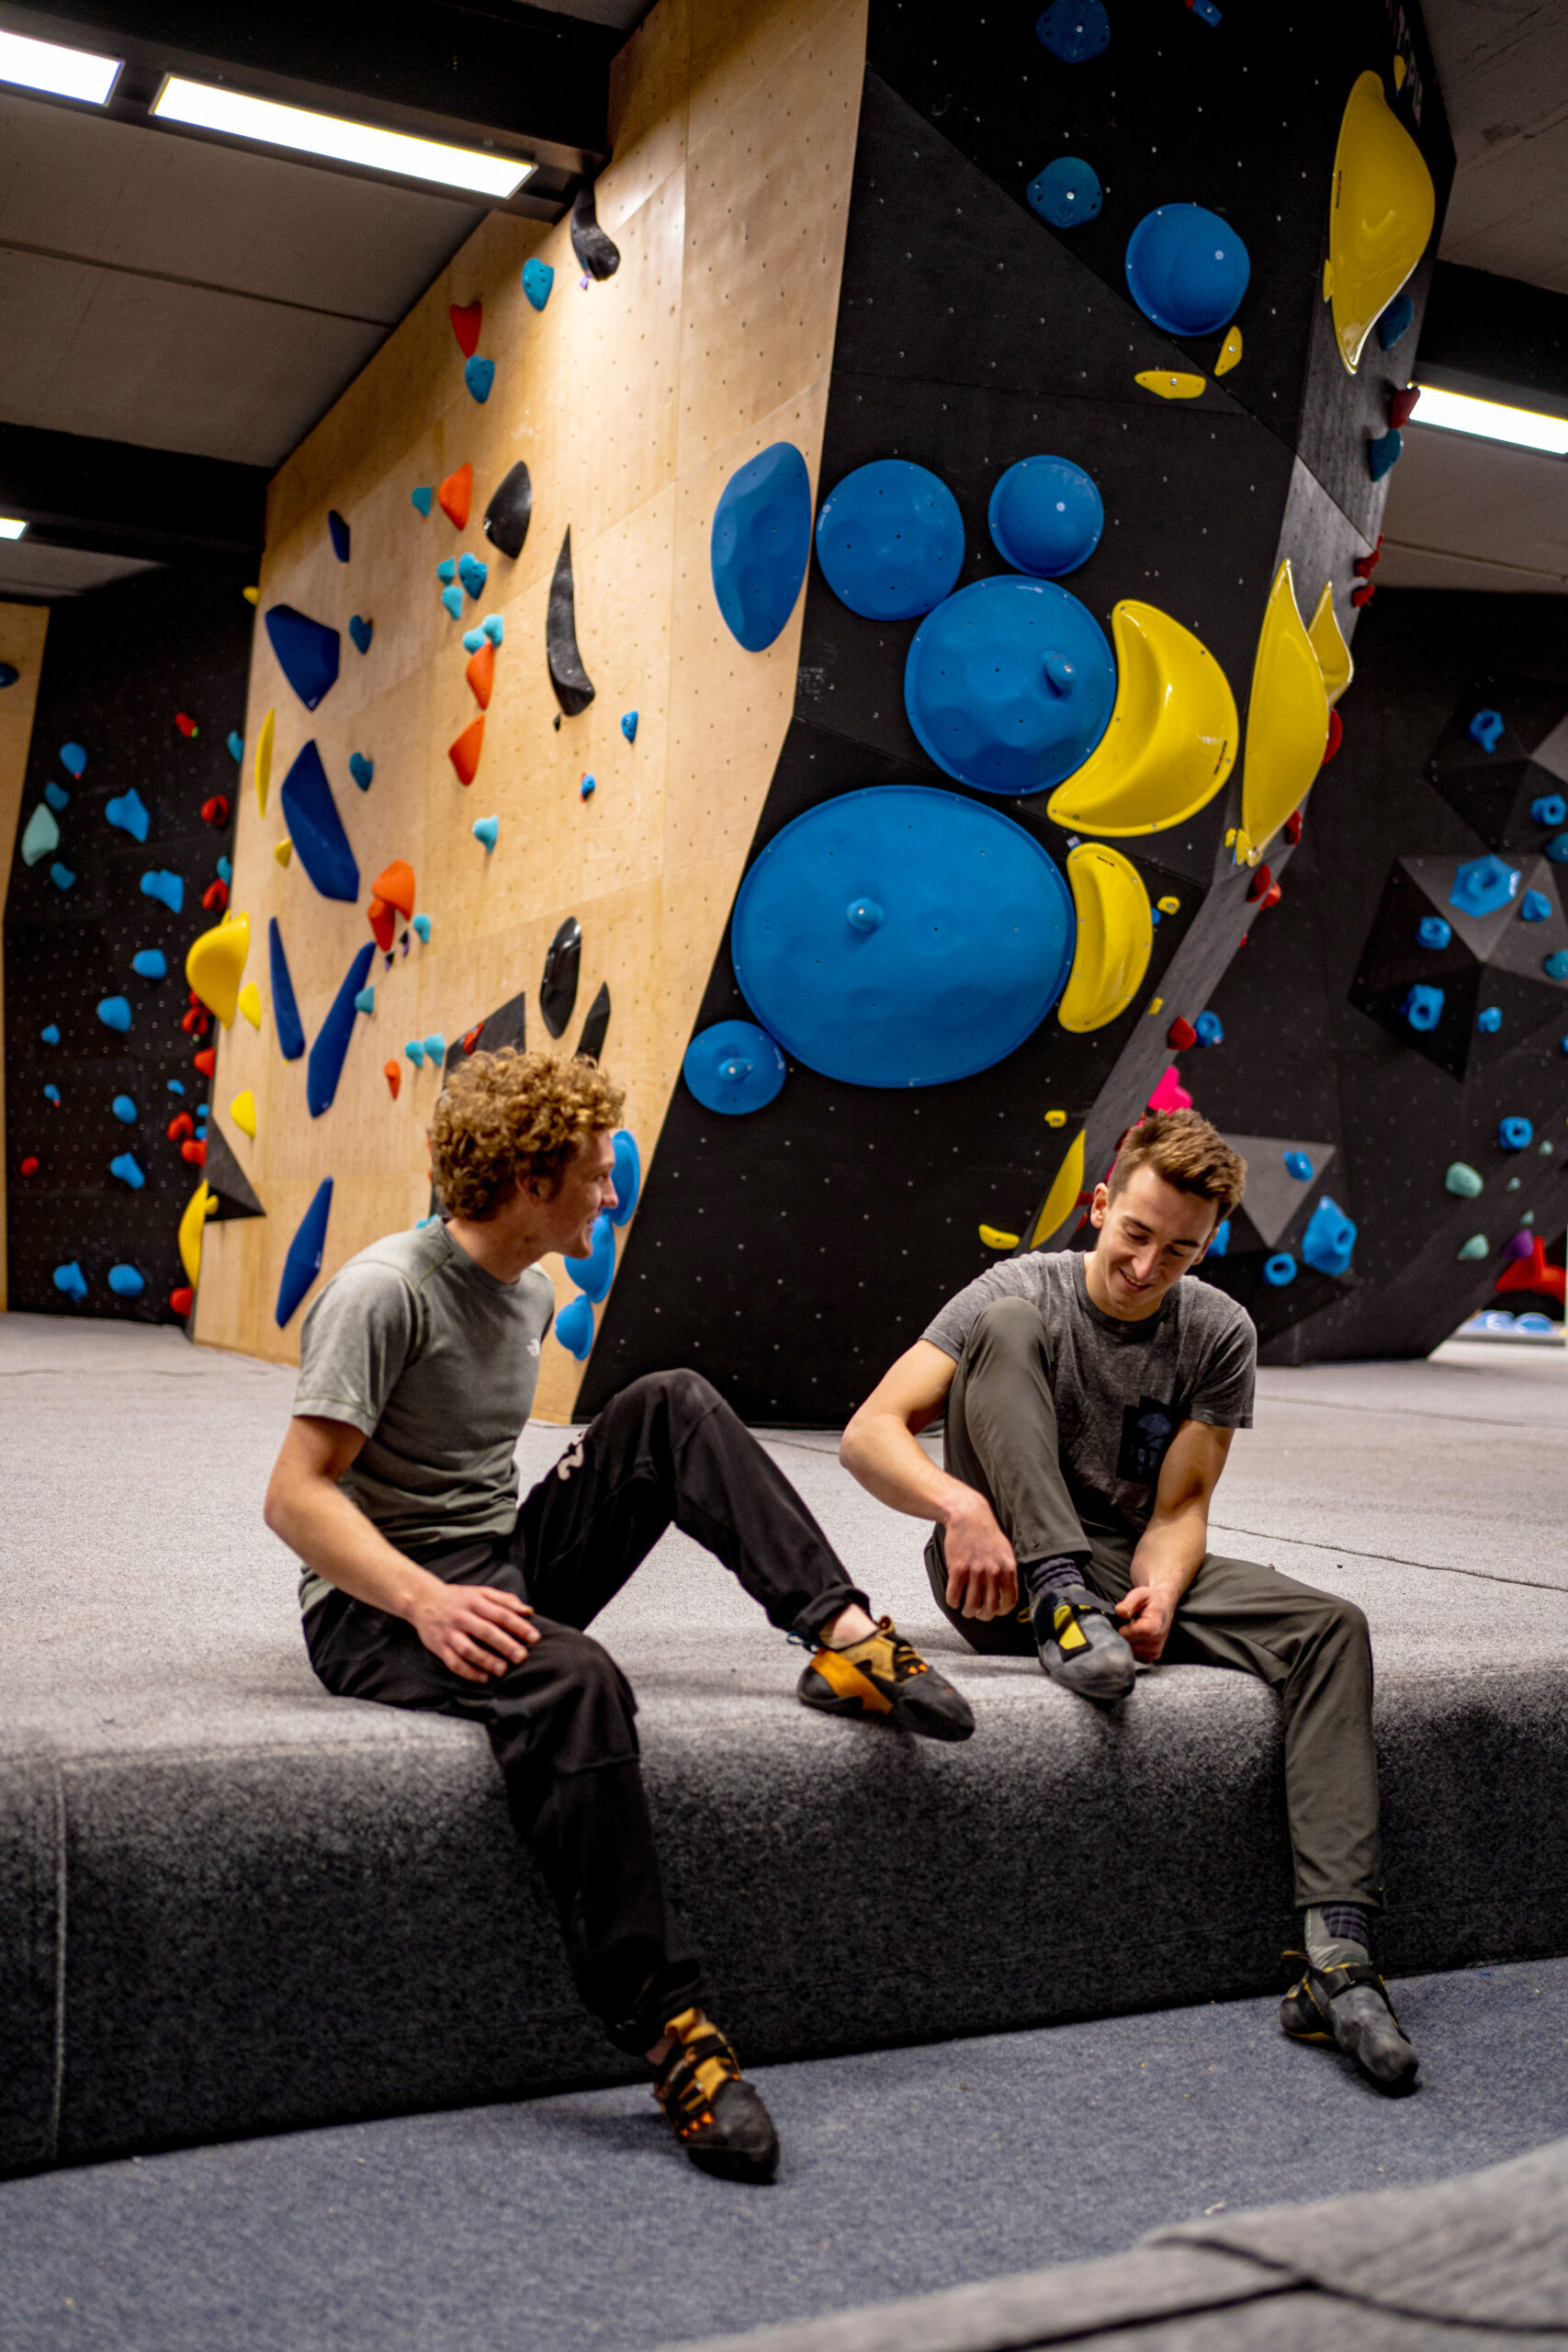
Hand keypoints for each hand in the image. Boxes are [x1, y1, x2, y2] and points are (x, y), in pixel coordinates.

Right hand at [410, 1580, 539, 1682]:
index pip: (500, 1614)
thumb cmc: (458, 1598)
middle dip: (505, 1645)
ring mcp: (449, 1633)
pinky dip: (468, 1672)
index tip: (534, 1638)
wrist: (422, 1600)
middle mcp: (461, 1617)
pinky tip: (483, 1678)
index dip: (519, 1626)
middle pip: (485, 1631)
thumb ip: (505, 1600)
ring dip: (486, 1660)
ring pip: (468, 1649)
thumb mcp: (481, 1592)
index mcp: (475, 1601)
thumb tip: (529, 1611)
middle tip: (521, 1657)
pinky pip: (453, 1662)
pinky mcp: (439, 1647)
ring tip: (503, 1670)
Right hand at [942, 1490, 1018, 1620]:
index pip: (1010, 1601)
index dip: (1001, 1611)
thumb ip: (1007, 1572)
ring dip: (967, 1611)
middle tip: (978, 1613)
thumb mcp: (1005, 1551)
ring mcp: (975, 1571)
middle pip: (990, 1608)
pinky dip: (953, 1602)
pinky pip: (954, 1595)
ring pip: (971, 1605)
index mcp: (1008, 1568)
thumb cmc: (986, 1533)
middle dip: (983, 1615)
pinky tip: (954, 1599)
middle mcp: (993, 1572)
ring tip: (965, 1608)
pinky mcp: (957, 1569)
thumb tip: (1006, 1593)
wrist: (968, 1515)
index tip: (995, 1611)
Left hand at [1116, 1584, 1175, 1662]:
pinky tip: (1136, 1636)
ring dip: (1126, 1640)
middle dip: (1120, 1633)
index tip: (1120, 1618)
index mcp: (1153, 1628)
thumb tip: (1119, 1612)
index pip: (1124, 1634)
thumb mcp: (1140, 1594)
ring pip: (1127, 1650)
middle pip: (1125, 1644)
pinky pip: (1133, 1655)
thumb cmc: (1151, 1599)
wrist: (1165, 1605)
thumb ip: (1129, 1603)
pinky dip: (1131, 1646)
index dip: (1117, 1625)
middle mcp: (1155, 1643)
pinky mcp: (1151, 1657)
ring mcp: (1153, 1653)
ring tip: (1132, 1628)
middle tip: (1126, 1622)